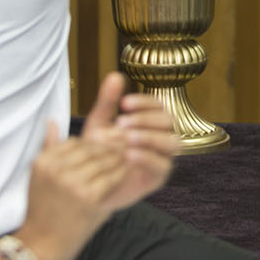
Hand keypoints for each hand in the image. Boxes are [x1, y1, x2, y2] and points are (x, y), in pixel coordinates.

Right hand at [23, 121, 130, 249]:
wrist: (44, 244)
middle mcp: (56, 169)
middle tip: (126, 144)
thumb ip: (48, 147)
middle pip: (91, 148)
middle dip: (108, 147)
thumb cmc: (44, 210)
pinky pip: (111, 177)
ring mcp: (72, 182)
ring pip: (103, 160)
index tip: (105, 144)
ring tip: (129, 155)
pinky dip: (120, 173)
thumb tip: (51, 121)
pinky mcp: (88, 196)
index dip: (93, 142)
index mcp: (44, 161)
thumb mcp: (39, 176)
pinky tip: (127, 172)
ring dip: (118, 157)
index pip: (76, 141)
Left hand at [81, 73, 176, 208]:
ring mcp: (162, 157)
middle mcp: (160, 137)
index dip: (144, 102)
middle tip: (121, 122)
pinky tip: (128, 154)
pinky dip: (147, 157)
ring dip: (150, 137)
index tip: (124, 102)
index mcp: (149, 122)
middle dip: (145, 119)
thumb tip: (115, 75)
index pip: (157, 105)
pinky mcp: (158, 177)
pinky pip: (163, 165)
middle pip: (168, 120)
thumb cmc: (96, 153)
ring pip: (171, 142)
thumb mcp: (98, 125)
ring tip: (126, 138)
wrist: (88, 185)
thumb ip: (107, 102)